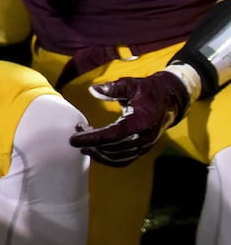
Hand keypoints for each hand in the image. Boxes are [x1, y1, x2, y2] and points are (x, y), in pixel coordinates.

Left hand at [70, 72, 190, 166]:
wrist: (170, 98)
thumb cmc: (149, 90)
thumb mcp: (132, 84)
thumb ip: (113, 88)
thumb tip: (93, 90)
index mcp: (141, 121)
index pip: (113, 135)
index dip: (92, 138)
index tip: (74, 139)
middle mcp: (145, 137)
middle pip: (113, 149)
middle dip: (91, 145)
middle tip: (75, 137)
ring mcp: (145, 145)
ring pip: (117, 157)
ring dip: (98, 153)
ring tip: (82, 143)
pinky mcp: (143, 148)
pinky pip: (124, 160)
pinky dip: (108, 159)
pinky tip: (94, 151)